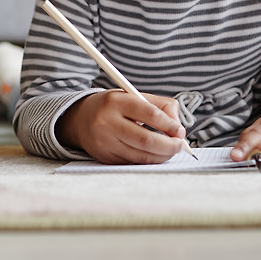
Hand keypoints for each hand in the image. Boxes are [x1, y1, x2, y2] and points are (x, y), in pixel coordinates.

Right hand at [57, 90, 187, 163]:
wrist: (80, 119)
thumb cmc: (114, 107)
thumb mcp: (133, 96)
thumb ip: (160, 105)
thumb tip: (178, 125)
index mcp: (115, 101)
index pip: (149, 114)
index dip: (169, 124)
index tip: (180, 131)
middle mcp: (107, 121)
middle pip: (146, 139)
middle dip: (169, 145)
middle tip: (180, 145)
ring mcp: (104, 142)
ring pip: (141, 155)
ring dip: (162, 156)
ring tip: (170, 150)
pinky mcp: (105, 157)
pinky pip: (133, 163)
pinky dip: (148, 160)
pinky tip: (154, 154)